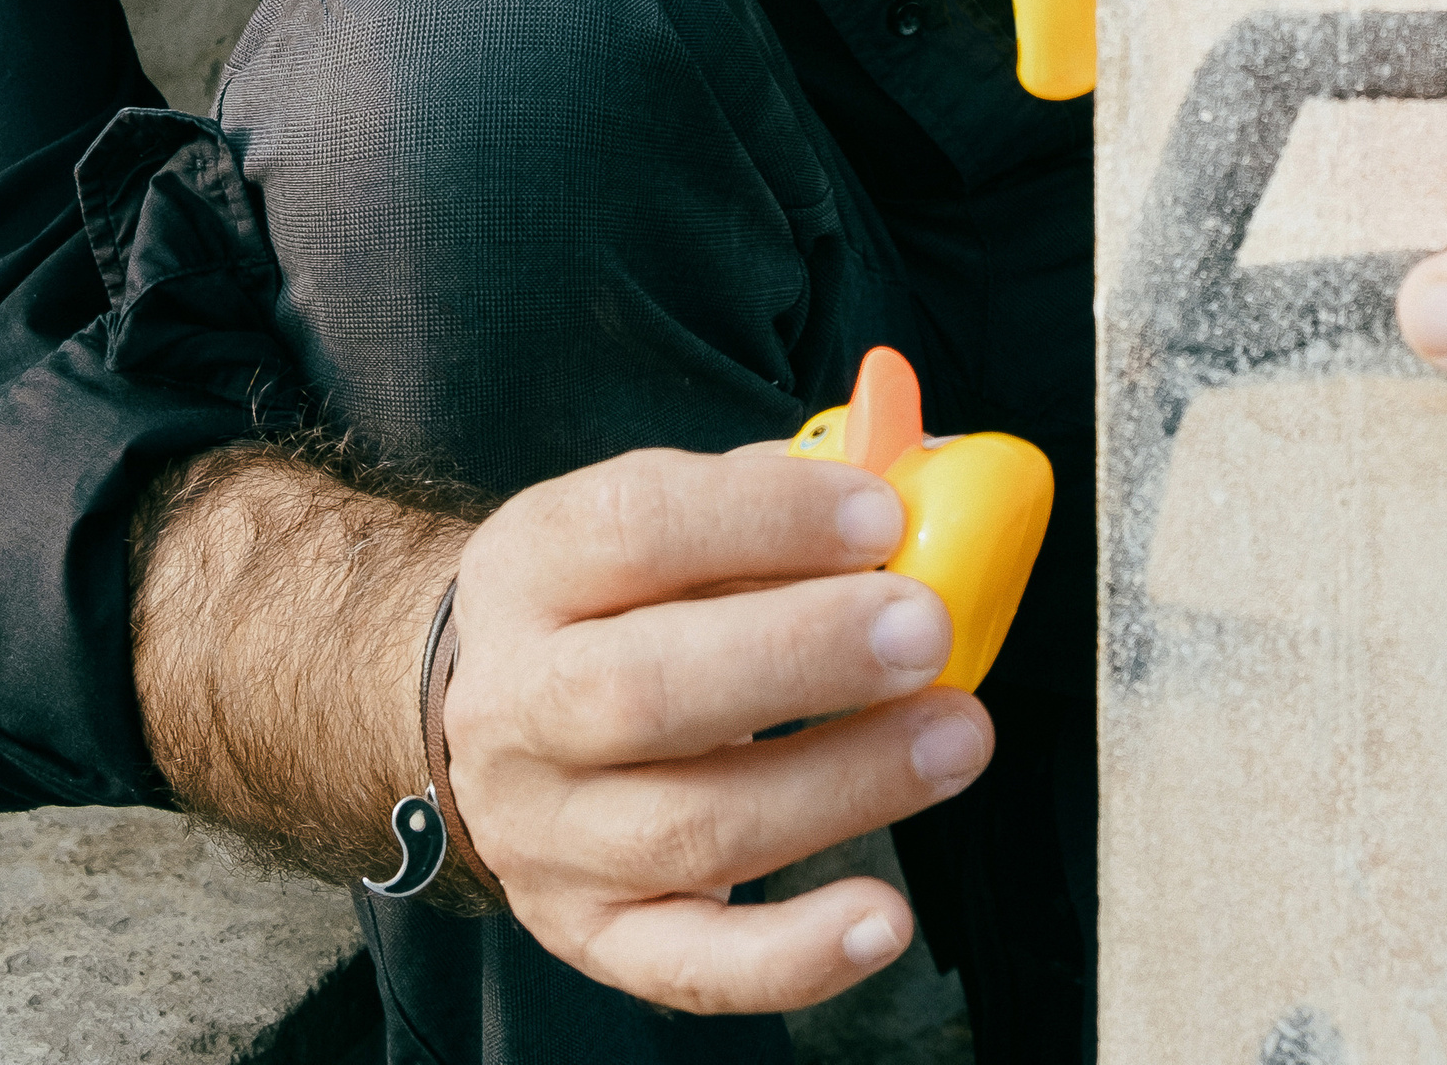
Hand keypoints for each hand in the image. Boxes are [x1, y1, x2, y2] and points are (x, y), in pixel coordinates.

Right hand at [444, 444, 988, 1012]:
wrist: (488, 724)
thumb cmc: (614, 602)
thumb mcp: (655, 520)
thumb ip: (772, 498)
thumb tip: (910, 479)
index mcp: (529, 569)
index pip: (632, 527)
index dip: (762, 516)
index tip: (880, 514)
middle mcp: (517, 703)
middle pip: (646, 687)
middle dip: (801, 656)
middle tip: (924, 629)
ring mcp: (548, 834)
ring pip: (691, 826)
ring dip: (841, 784)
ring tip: (958, 736)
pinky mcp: (594, 935)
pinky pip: (691, 967)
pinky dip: (794, 956)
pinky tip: (883, 917)